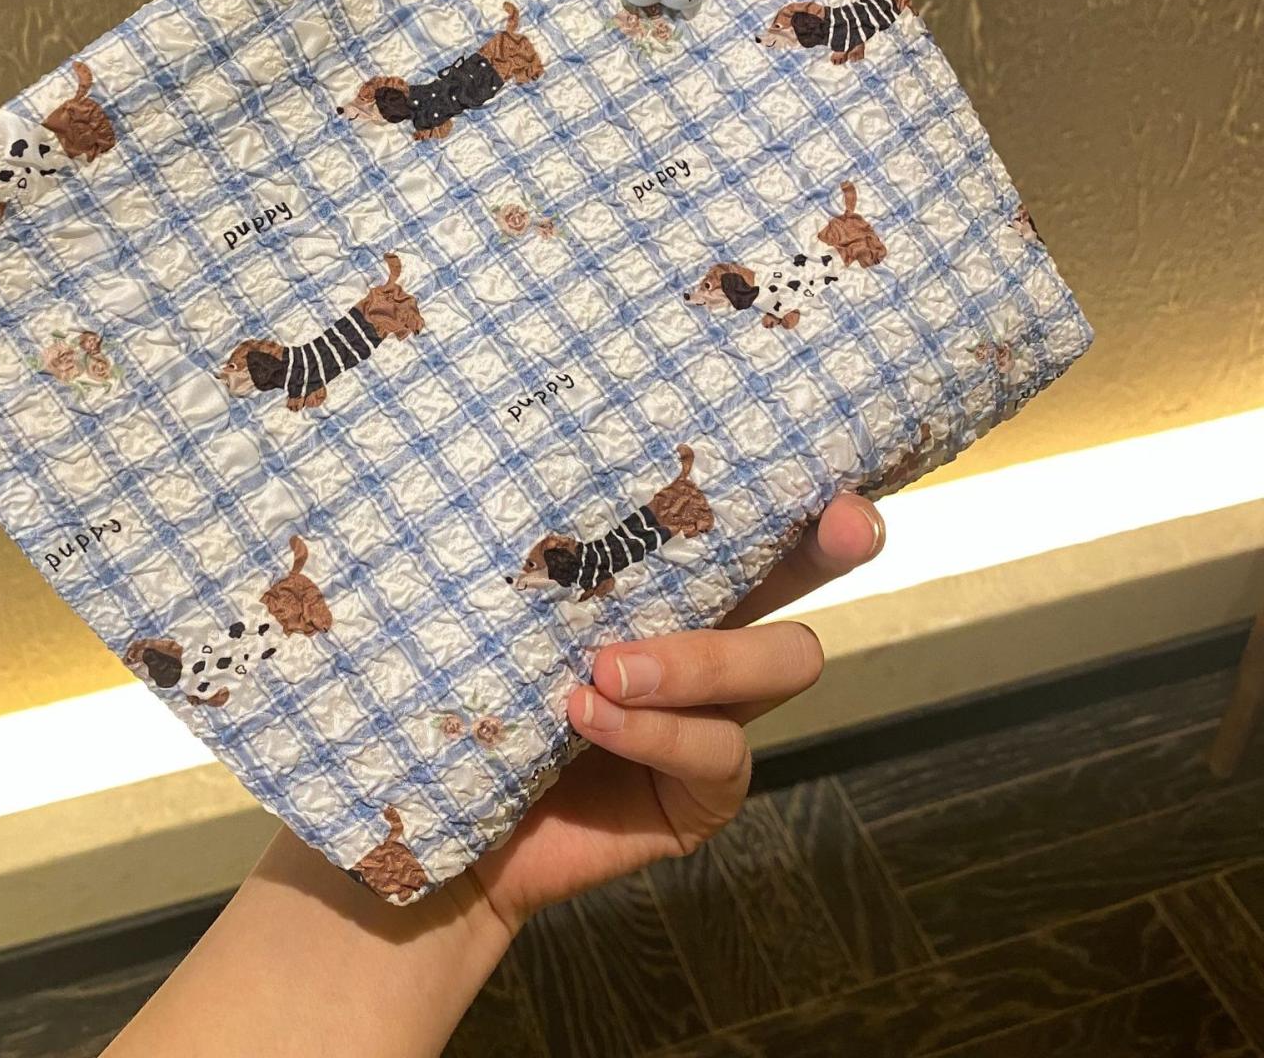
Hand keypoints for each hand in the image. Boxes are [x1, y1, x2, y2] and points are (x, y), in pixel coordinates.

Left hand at [469, 491, 884, 930]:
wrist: (442, 816)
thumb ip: (552, 563)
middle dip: (819, 560)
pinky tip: (586, 718)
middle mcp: (706, 650)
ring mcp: (714, 726)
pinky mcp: (703, 797)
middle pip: (794, 595)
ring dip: (698, 660)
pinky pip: (716, 752)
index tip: (843, 492)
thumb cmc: (474, 692)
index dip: (808, 510)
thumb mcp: (510, 612)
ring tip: (607, 668)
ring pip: (775, 665)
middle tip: (838, 533)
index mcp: (666, 593)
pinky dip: (652, 731)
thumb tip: (545, 470)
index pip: (748, 536)